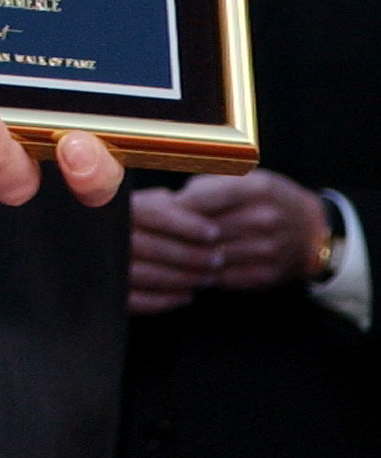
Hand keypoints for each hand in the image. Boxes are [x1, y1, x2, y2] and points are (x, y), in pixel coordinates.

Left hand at [127, 168, 327, 313]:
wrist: (313, 232)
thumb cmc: (269, 198)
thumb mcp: (245, 179)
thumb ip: (206, 186)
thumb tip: (165, 201)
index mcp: (255, 189)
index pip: (201, 198)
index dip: (171, 207)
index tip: (149, 213)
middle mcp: (263, 219)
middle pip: (202, 231)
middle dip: (171, 235)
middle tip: (145, 238)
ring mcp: (266, 251)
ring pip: (209, 258)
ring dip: (181, 259)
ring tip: (157, 256)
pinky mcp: (265, 275)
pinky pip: (223, 279)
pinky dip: (201, 276)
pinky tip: (184, 272)